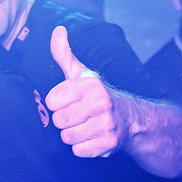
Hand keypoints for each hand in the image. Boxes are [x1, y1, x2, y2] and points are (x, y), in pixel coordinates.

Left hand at [45, 25, 127, 157]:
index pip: (51, 101)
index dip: (58, 103)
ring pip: (67, 137)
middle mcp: (100, 102)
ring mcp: (106, 124)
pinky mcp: (109, 143)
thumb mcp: (80, 73)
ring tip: (86, 126)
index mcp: (89, 84)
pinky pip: (78, 151)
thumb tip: (57, 30)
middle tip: (79, 115)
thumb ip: (64, 54)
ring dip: (73, 135)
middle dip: (65, 120)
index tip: (70, 101)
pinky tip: (93, 137)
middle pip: (58, 121)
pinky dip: (83, 147)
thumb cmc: (96, 95)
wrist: (130, 118)